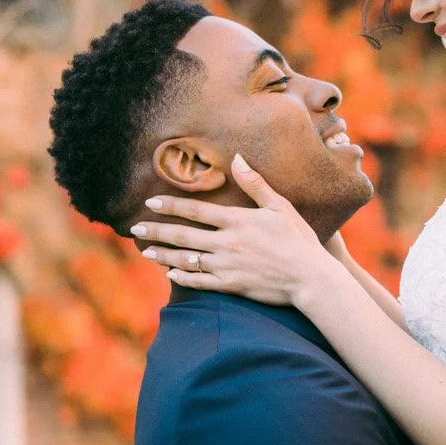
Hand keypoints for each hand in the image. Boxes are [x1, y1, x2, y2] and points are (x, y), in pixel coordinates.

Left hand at [133, 157, 328, 305]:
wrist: (310, 278)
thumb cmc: (298, 240)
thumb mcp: (280, 206)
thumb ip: (255, 184)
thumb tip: (237, 158)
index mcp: (237, 221)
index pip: (195, 211)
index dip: (170, 206)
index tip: (150, 203)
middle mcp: (227, 243)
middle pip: (183, 236)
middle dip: (156, 231)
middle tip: (135, 228)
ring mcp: (227, 266)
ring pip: (187, 259)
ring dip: (163, 254)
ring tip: (145, 250)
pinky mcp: (232, 286)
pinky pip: (200, 282)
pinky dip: (183, 277)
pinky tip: (170, 273)